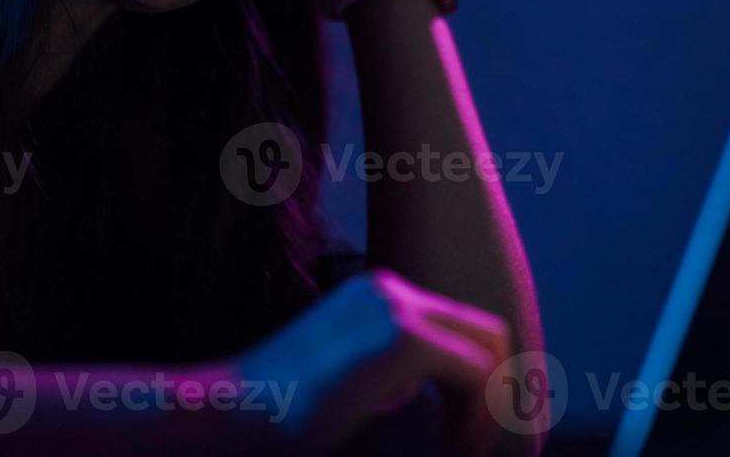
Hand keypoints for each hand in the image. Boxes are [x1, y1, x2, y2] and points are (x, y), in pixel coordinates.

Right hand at [234, 269, 510, 455]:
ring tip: (458, 454)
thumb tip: (454, 406)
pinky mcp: (401, 339)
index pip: (463, 328)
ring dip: (487, 411)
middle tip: (473, 446)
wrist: (229, 420)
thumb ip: (396, 383)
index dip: (481, 384)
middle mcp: (388, 290)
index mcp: (375, 297)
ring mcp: (394, 308)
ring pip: (490, 352)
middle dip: (500, 391)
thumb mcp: (352, 391)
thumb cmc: (278, 421)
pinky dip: (475, 418)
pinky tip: (450, 450)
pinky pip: (476, 375)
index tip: (464, 436)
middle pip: (489, 331)